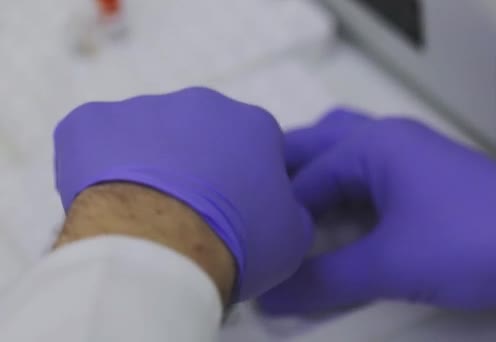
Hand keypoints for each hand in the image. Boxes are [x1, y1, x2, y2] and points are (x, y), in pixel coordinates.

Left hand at [54, 88, 312, 300]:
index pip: (252, 146)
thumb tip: (281, 205)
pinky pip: (93, 138)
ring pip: (147, 134)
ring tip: (141, 212)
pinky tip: (101, 198)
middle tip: (185, 212)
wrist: (160, 248)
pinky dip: (94, 164)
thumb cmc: (235, 242)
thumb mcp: (291, 238)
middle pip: (199, 133)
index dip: (242, 180)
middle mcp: (201, 104)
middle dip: (195, 165)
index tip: (232, 213)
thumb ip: (291, 210)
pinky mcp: (88, 121)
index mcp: (252, 125)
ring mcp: (142, 107)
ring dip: (146, 163)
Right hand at [259, 108, 495, 319]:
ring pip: (345, 149)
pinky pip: (370, 167)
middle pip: (319, 144)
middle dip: (286, 175)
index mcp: (374, 145)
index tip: (258, 240)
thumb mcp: (388, 266)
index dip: (278, 211)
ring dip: (317, 174)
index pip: (306, 175)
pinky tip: (339, 213)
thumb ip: (324, 281)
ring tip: (293, 210)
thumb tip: (273, 297)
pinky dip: (346, 185)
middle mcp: (389, 136)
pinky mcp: (426, 170)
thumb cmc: (469, 244)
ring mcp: (411, 150)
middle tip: (260, 211)